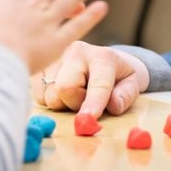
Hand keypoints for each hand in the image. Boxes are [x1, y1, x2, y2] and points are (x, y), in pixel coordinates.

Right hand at [34, 41, 148, 116]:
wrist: (102, 58)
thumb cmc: (117, 76)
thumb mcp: (131, 85)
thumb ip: (125, 96)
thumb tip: (112, 106)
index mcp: (102, 57)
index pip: (98, 83)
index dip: (93, 103)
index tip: (88, 118)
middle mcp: (76, 51)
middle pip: (65, 88)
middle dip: (75, 104)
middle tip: (85, 100)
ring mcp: (55, 56)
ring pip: (49, 95)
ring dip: (63, 103)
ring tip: (75, 93)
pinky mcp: (40, 64)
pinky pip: (38, 95)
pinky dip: (50, 100)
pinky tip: (62, 91)